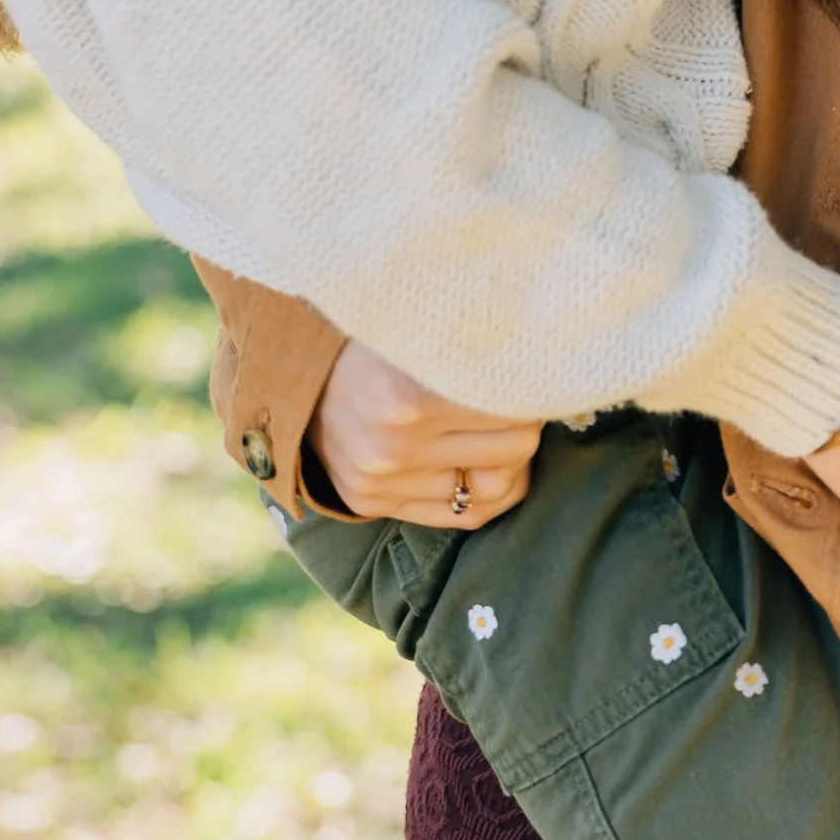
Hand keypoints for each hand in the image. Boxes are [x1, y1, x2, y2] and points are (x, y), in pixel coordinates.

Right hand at [309, 338, 543, 528]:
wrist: (288, 362)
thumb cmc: (374, 332)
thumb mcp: (423, 324)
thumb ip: (479, 337)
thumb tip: (552, 352)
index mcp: (411, 396)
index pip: (517, 408)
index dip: (538, 385)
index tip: (537, 368)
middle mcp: (394, 446)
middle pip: (515, 448)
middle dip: (527, 419)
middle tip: (524, 394)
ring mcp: (380, 480)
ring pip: (494, 487)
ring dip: (509, 456)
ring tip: (502, 425)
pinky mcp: (369, 501)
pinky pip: (463, 515)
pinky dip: (485, 489)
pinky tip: (486, 461)